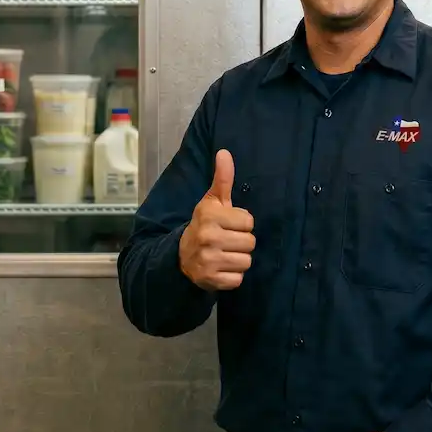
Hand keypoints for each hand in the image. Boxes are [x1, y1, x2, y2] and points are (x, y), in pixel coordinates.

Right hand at [178, 149, 255, 290]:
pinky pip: (238, 280)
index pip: (249, 222)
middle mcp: (207, 236)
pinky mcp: (210, 279)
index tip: (228, 225)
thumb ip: (222, 178)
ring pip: (246, 261)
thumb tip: (224, 152)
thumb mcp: (212, 201)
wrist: (181, 256)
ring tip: (224, 254)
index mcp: (209, 215)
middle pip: (250, 243)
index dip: (241, 224)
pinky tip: (221, 268)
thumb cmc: (204, 225)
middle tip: (226, 241)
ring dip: (238, 260)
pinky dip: (232, 276)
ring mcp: (208, 259)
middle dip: (241, 243)